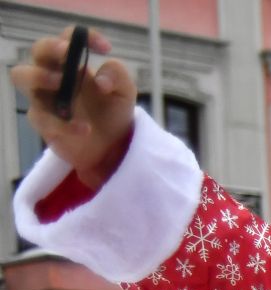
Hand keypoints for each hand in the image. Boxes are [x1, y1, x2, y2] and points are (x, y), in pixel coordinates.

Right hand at [9, 28, 135, 188]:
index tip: (105, 48)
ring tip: (60, 82)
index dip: (82, 36)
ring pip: (21, 76)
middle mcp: (53, 73)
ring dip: (38, 75)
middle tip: (67, 53)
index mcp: (73, 62)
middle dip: (51, 47)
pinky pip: (43, 117)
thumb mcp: (124, 93)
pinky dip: (64, 124)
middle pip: (39, 50)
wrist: (112, 147)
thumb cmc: (112, 112)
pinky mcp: (43, 121)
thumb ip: (117, 77)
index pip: (69, 38)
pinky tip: (85, 129)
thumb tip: (100, 80)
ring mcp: (43, 96)